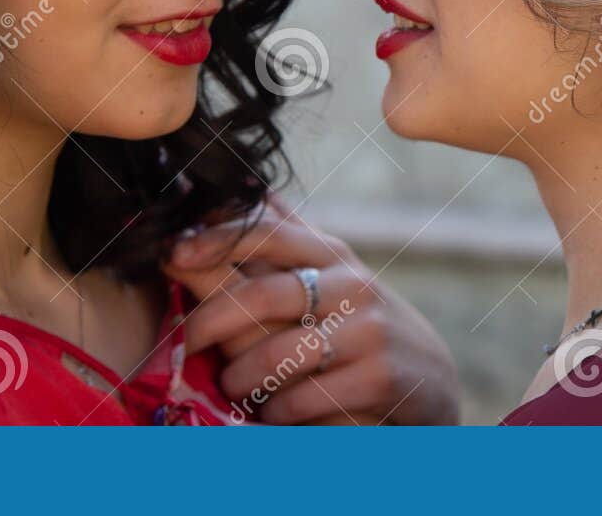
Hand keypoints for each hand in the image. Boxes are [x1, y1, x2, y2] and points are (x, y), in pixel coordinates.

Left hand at [162, 194, 460, 424]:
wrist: (428, 375)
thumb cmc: (358, 320)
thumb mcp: (328, 272)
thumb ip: (285, 235)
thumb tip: (236, 187)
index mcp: (330, 252)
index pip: (268, 230)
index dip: (217, 239)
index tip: (173, 253)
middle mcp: (351, 283)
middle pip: (264, 294)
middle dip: (212, 322)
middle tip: (186, 343)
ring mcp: (368, 329)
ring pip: (278, 355)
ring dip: (241, 378)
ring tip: (232, 387)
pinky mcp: (379, 377)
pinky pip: (305, 398)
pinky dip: (276, 412)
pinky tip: (270, 414)